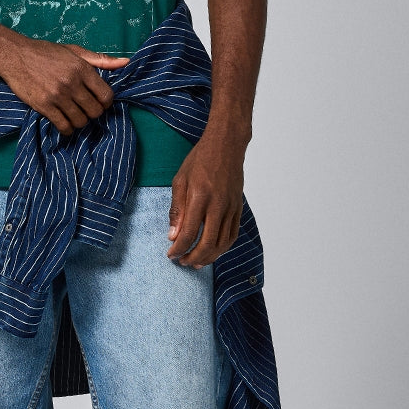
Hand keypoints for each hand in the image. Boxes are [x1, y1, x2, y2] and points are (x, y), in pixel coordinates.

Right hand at [0, 37, 129, 135]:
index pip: (106, 96)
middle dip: (93, 114)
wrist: (14, 55)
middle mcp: (72, 83)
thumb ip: (100, 59)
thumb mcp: (74, 51)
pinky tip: (64, 123)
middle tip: (85, 110)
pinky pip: (63, 126)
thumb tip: (126, 63)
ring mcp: (57, 95)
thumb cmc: (45, 52)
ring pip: (80, 121)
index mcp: (82, 68)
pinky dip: (67, 129)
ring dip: (80, 122)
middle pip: (94, 111)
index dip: (106, 103)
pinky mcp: (44, 105)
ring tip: (74, 116)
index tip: (99, 103)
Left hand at [166, 130, 245, 266]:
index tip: (171, 254)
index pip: (188, 232)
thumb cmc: (200, 160)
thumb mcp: (180, 180)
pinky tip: (212, 252)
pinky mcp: (238, 208)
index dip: (178, 248)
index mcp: (199, 197)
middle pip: (207, 243)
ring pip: (222, 243)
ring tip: (196, 262)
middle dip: (193, 257)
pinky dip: (223, 248)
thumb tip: (173, 235)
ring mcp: (231, 208)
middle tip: (182, 262)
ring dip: (208, 257)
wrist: (226, 145)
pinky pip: (232, 235)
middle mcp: (218, 205)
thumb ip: (176, 209)